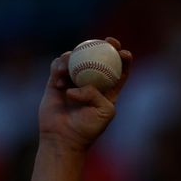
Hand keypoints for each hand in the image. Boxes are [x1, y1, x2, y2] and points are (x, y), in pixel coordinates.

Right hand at [37, 37, 131, 152]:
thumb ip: (97, 94)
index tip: (125, 53)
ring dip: (76, 56)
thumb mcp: (103, 112)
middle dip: (105, 46)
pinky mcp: (56, 82)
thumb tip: (80, 85)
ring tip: (71, 67)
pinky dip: (59, 66)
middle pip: (98, 58)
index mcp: (107, 91)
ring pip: (76, 58)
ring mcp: (72, 81)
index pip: (118, 71)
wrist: (62, 138)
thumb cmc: (86, 129)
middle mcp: (90, 83)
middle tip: (108, 41)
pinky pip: (58, 66)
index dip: (123, 60)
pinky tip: (60, 77)